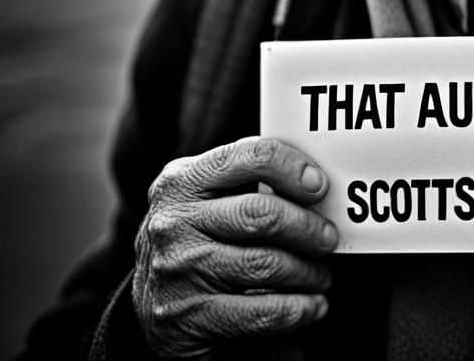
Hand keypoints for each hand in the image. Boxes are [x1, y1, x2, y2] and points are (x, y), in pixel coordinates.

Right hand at [132, 136, 336, 357]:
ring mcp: (178, 270)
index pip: (251, 156)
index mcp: (182, 180)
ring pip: (265, 264)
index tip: (320, 187)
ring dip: (307, 271)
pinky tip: (313, 306)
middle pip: (262, 214)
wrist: (145, 304)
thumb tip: (314, 181)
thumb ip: (246, 179)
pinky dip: (298, 310)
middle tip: (328, 238)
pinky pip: (260, 312)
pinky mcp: (188, 317)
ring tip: (321, 274)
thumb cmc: (194, 237)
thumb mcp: (204, 198)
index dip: (293, 168)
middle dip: (307, 227)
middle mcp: (174, 221)